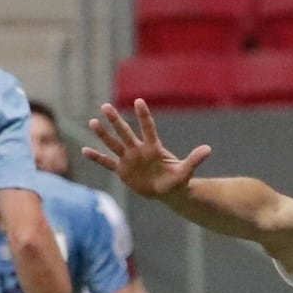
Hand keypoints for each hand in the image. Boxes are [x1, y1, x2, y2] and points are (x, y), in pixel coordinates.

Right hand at [83, 101, 213, 200]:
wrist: (168, 192)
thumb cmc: (178, 180)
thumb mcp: (186, 171)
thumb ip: (194, 160)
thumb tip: (208, 149)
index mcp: (153, 148)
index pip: (148, 128)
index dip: (144, 116)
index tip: (139, 101)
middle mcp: (139, 150)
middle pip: (125, 132)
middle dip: (116, 121)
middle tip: (105, 106)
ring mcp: (129, 159)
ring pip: (114, 144)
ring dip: (103, 134)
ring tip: (92, 122)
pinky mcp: (122, 170)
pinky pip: (107, 163)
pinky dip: (97, 158)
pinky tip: (84, 150)